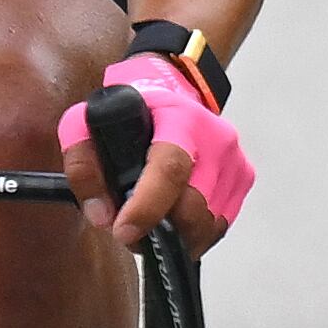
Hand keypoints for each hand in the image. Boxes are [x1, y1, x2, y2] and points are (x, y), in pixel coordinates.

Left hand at [60, 57, 247, 251]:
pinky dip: (195, 232)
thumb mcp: (90, 122)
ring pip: (208, 224)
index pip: (171, 168)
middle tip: (131, 228)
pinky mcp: (244, 178)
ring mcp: (235, 161)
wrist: (176, 91)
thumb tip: (102, 215)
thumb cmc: (134, 111)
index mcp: (180, 120)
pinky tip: (175, 219)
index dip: (148, 207)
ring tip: (153, 222)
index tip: (123, 231)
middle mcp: (216, 140)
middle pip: (193, 207)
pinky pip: (219, 224)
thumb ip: (84, 164)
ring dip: (177, 236)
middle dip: (159, 229)